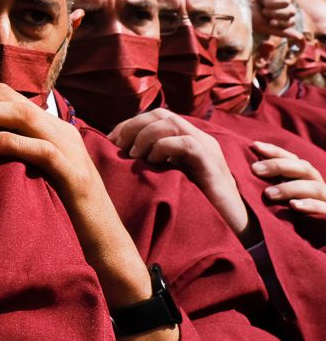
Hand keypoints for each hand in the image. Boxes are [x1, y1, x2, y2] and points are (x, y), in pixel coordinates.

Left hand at [0, 86, 179, 340]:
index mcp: (50, 128)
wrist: (106, 247)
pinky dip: (13, 142)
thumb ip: (11, 154)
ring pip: (24, 116)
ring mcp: (71, 151)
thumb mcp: (31, 175)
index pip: (7, 96)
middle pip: (11, 98)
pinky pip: (43, 151)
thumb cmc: (62, 213)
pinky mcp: (76, 177)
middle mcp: (61, 131)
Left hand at [109, 109, 251, 236]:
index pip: (156, 116)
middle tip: (118, 145)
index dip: (131, 123)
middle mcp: (198, 138)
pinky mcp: (212, 163)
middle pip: (162, 114)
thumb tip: (120, 155)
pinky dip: (164, 146)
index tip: (112, 140)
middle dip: (134, 125)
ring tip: (134, 155)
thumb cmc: (194, 206)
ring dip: (146, 135)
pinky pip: (187, 143)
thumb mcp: (168, 178)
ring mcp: (207, 148)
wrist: (230, 226)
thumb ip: (152, 163)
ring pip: (172, 122)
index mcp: (187, 139)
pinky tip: (153, 161)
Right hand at [240, 0, 299, 39]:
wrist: (235, 3)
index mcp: (278, 15)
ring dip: (272, 4)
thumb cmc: (247, 15)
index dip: (282, 23)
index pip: (291, 21)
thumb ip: (282, 32)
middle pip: (292, 11)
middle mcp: (280, 4)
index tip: (270, 22)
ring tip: (261, 1)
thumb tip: (300, 37)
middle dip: (277, 13)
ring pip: (287, 1)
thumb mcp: (265, 27)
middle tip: (264, 10)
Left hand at [251, 140, 325, 217]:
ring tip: (268, 194)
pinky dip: (310, 205)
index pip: (292, 159)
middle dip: (279, 165)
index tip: (253, 145)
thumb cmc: (300, 222)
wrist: (323, 244)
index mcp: (307, 180)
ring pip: (314, 187)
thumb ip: (272, 187)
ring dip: (290, 188)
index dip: (275, 151)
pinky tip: (294, 206)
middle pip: (303, 168)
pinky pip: (325, 209)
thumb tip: (246, 172)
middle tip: (255, 169)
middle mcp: (319, 187)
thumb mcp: (285, 201)